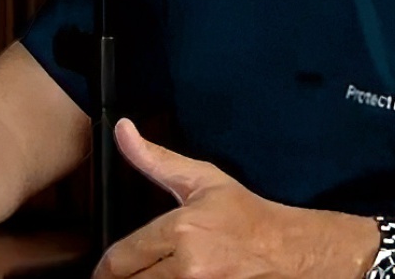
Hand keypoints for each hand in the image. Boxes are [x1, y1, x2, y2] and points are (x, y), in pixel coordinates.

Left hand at [94, 119, 373, 278]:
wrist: (291, 249)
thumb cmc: (246, 215)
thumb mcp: (202, 180)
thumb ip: (155, 160)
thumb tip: (122, 130)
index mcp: (180, 230)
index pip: (121, 259)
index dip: (105, 269)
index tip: (103, 272)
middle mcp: (189, 265)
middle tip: (125, 275)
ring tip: (150, 276)